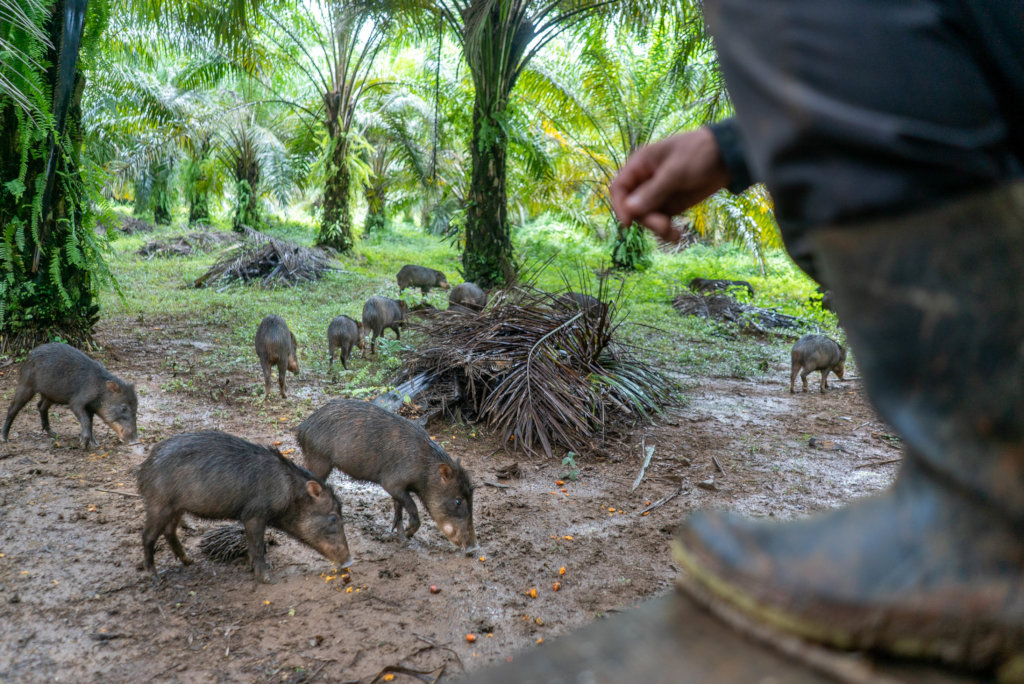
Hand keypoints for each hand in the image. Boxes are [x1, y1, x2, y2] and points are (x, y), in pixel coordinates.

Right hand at [609, 127, 730, 241]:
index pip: (619, 188)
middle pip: (632, 207)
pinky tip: (677, 235)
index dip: (620, 206)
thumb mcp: (676, 170)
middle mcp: (645, 181)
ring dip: (657, 227)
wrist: (727, 156)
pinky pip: (660, 221)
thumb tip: (630, 210)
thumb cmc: (699, 152)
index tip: (628, 223)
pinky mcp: (670, 205)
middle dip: (646, 219)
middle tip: (664, 226)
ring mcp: (657, 195)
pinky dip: (666, 231)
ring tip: (674, 232)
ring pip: (646, 218)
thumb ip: (653, 191)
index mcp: (640, 165)